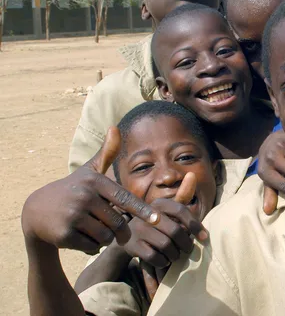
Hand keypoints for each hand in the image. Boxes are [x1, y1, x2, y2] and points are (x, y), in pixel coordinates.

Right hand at [21, 127, 158, 254]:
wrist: (36, 210)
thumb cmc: (72, 189)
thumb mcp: (88, 171)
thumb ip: (106, 154)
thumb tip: (115, 127)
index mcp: (95, 182)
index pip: (125, 199)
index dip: (142, 210)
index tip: (157, 220)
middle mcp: (84, 197)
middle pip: (118, 223)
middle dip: (118, 229)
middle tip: (111, 228)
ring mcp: (73, 216)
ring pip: (106, 236)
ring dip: (105, 238)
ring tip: (94, 229)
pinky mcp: (64, 234)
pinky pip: (92, 246)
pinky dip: (91, 246)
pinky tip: (81, 237)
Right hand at [123, 172, 204, 268]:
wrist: (128, 237)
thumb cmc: (158, 222)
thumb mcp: (169, 209)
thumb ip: (183, 195)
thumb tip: (192, 174)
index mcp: (159, 203)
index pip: (181, 211)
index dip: (195, 225)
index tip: (204, 237)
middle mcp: (146, 213)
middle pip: (175, 231)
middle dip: (186, 243)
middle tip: (188, 249)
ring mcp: (137, 229)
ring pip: (166, 245)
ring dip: (175, 254)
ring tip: (176, 254)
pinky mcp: (131, 245)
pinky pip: (154, 257)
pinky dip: (163, 261)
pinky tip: (164, 260)